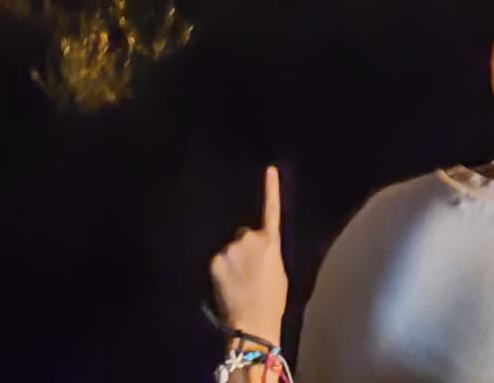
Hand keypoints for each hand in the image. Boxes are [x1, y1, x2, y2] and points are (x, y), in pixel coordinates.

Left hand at [210, 166, 287, 348]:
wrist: (253, 323)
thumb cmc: (272, 302)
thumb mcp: (279, 273)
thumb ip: (268, 253)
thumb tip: (260, 249)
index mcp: (270, 242)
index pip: (271, 209)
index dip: (271, 188)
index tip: (270, 169)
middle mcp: (249, 238)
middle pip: (244, 235)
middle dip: (244, 248)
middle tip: (249, 272)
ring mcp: (230, 248)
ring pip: (230, 249)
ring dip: (232, 260)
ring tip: (238, 284)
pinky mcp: (215, 260)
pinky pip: (218, 260)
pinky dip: (221, 270)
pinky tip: (227, 286)